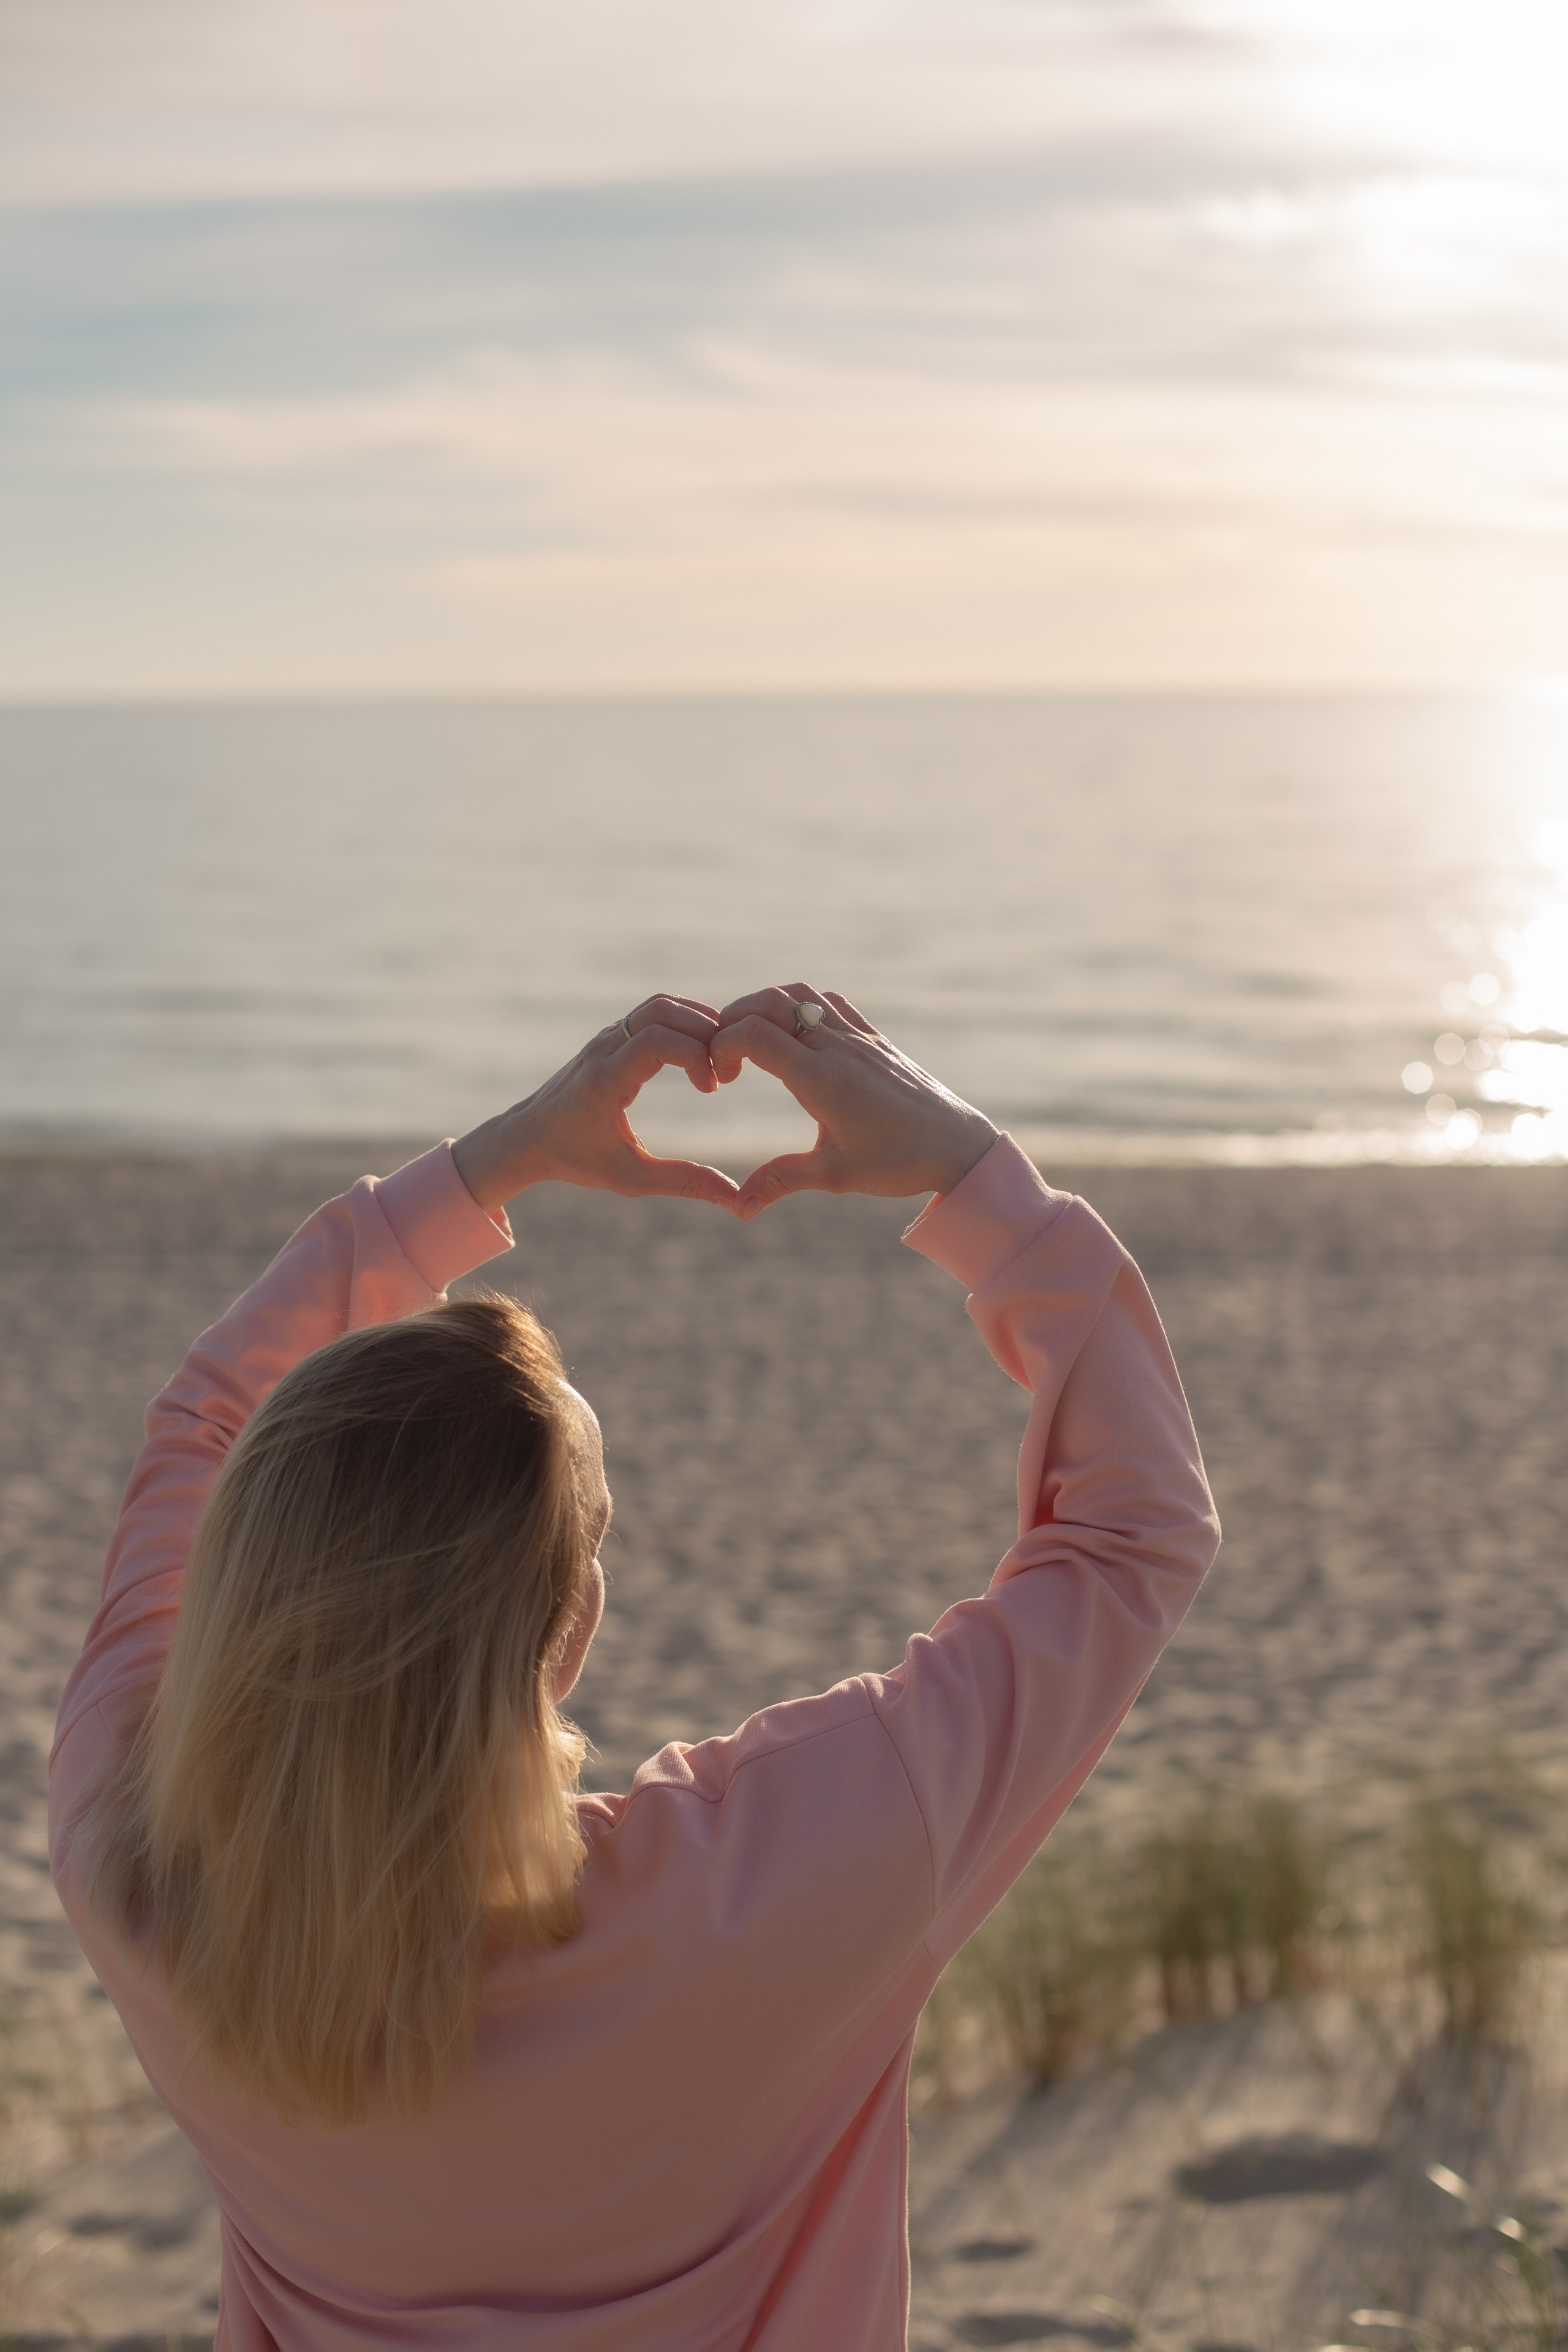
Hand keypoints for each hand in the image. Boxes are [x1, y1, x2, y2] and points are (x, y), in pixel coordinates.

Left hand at [452, 996, 741, 1214]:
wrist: (528, 1137)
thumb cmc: (576, 1160)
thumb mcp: (630, 1179)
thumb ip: (682, 1183)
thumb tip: (736, 1201)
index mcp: (605, 1080)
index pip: (658, 1040)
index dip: (696, 1056)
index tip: (711, 1089)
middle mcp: (604, 1049)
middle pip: (663, 1011)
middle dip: (704, 1031)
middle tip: (723, 1070)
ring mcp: (606, 1037)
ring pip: (658, 1005)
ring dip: (696, 1021)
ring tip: (716, 1058)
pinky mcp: (610, 1035)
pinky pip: (650, 1012)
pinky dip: (681, 1021)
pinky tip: (698, 1053)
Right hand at [710, 983, 997, 1217]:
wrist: (958, 1146)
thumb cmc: (898, 1163)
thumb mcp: (835, 1175)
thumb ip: (782, 1180)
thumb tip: (739, 1207)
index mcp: (821, 1078)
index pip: (754, 1033)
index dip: (721, 1045)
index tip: (720, 1078)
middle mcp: (838, 1047)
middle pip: (769, 1002)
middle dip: (733, 1020)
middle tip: (726, 1058)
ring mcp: (858, 1037)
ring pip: (799, 994)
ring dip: (766, 1006)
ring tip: (754, 1041)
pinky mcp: (875, 1038)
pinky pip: (830, 1002)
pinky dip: (801, 1005)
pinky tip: (797, 1036)